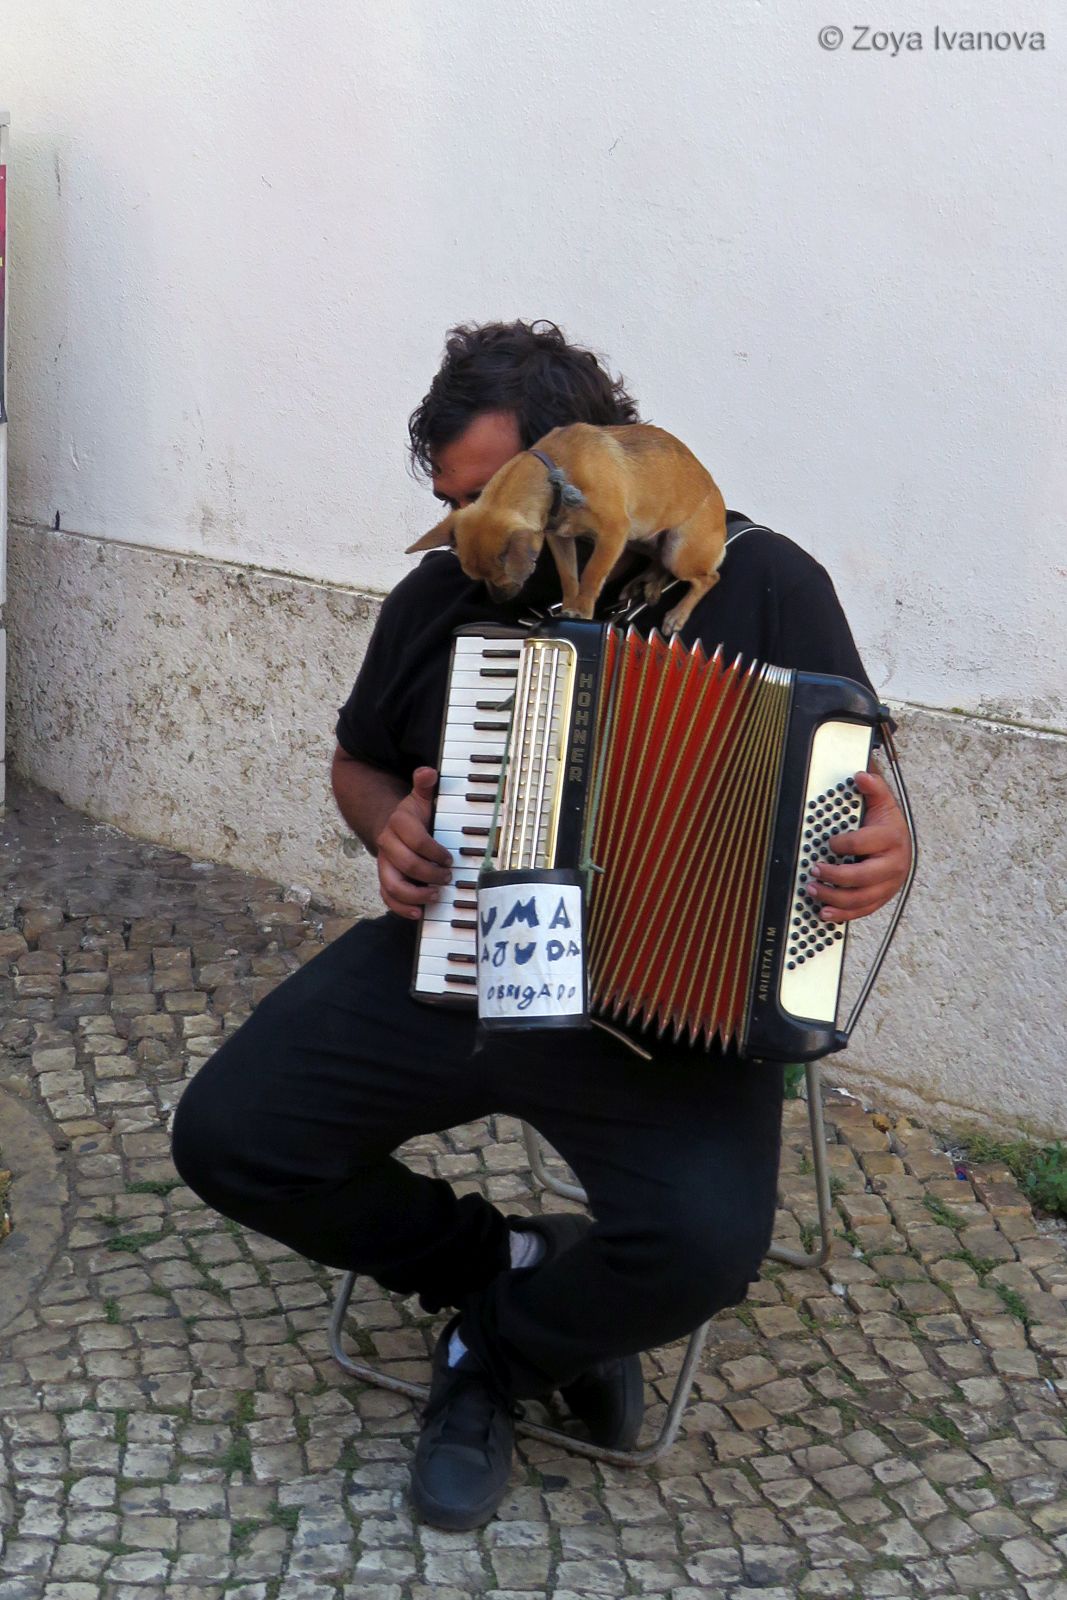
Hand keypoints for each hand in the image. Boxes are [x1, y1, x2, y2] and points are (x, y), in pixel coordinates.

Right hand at [373, 767, 452, 918]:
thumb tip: (429, 771)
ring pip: (394, 885)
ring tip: (436, 895)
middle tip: (448, 877)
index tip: (450, 858)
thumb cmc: (412, 817)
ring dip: (417, 894)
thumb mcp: (419, 799)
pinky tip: (418, 914)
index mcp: (398, 824)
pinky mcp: (384, 880)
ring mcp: (384, 864)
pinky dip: (401, 908)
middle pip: (408, 864)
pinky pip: (387, 898)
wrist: (389, 827)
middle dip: (431, 873)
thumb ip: (424, 786)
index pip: (417, 840)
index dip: (436, 852)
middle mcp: (387, 845)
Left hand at [805, 767, 911, 923]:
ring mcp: (888, 885)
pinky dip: (843, 915)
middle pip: (862, 877)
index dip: (842, 844)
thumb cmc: (887, 825)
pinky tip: (825, 912)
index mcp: (891, 839)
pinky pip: (863, 910)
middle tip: (814, 870)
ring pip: (860, 898)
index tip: (829, 842)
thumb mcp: (882, 802)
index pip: (863, 844)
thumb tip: (861, 775)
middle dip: (834, 876)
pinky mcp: (881, 897)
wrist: (903, 844)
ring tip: (812, 889)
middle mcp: (893, 865)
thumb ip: (873, 787)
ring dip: (833, 897)